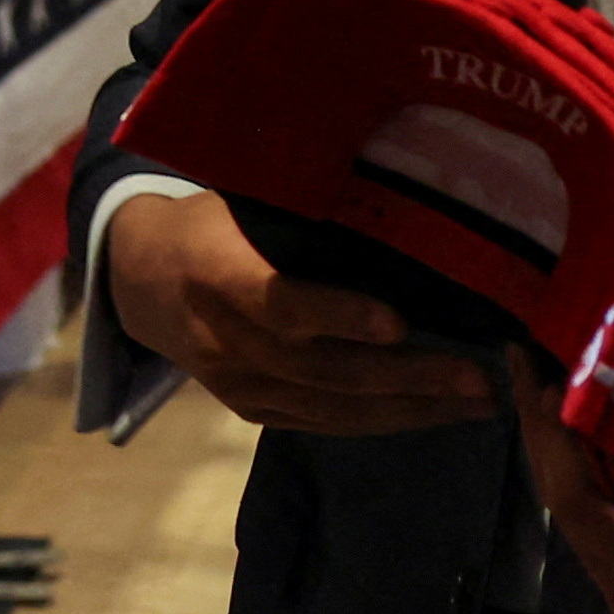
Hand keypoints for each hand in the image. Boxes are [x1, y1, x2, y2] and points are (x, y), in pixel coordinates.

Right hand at [99, 182, 493, 432]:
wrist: (136, 279)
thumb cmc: (208, 222)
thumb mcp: (237, 199)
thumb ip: (296, 208)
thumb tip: (390, 190)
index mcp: (214, 273)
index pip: (278, 302)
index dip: (337, 315)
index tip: (399, 322)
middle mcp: (223, 339)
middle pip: (320, 369)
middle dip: (405, 377)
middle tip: (477, 376)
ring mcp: (236, 383)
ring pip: (329, 407)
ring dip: (408, 409)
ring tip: (476, 401)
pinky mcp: (250, 408)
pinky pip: (322, 423)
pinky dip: (380, 420)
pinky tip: (432, 412)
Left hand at [512, 363, 613, 613]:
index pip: (581, 505)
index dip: (551, 438)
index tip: (537, 376)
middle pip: (576, 520)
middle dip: (553, 444)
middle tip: (541, 372)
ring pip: (590, 537)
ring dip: (577, 471)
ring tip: (563, 398)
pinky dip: (607, 504)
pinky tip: (602, 454)